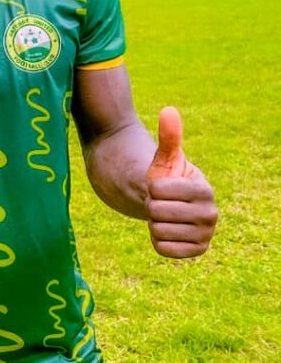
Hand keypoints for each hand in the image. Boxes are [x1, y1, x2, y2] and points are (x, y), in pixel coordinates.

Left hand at [145, 107, 216, 258]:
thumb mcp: (165, 157)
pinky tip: (168, 230)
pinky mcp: (196, 251)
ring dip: (154, 223)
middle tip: (162, 203)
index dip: (152, 188)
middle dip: (152, 206)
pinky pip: (163, 248)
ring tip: (166, 215)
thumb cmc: (168, 178)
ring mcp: (206, 235)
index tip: (163, 187)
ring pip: (158, 230)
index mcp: (204, 190)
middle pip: (156, 212)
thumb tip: (168, 111)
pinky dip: (158, 240)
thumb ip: (168, 136)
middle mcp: (211, 214)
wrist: (172, 205)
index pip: (157, 191)